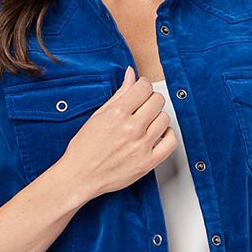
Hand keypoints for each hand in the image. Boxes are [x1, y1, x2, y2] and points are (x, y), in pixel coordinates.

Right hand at [59, 66, 175, 198]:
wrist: (80, 176)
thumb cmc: (84, 149)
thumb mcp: (98, 116)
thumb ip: (119, 94)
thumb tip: (131, 74)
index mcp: (117, 114)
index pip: (144, 87)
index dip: (143, 86)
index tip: (140, 91)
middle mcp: (131, 129)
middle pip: (157, 101)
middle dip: (150, 100)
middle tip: (142, 107)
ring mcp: (141, 146)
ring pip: (165, 119)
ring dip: (157, 118)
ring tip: (147, 123)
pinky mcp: (148, 162)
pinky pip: (171, 142)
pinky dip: (167, 135)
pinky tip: (158, 135)